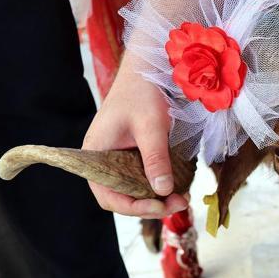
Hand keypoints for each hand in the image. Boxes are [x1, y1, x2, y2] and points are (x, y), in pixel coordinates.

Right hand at [83, 63, 188, 217]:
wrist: (147, 70)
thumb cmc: (143, 93)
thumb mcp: (151, 126)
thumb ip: (156, 158)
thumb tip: (163, 191)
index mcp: (95, 155)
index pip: (108, 196)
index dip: (133, 207)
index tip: (160, 206)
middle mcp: (103, 161)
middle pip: (122, 196)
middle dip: (151, 205)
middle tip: (180, 203)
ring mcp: (118, 158)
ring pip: (135, 189)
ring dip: (158, 197)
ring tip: (183, 197)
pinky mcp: (134, 155)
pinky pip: (144, 177)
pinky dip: (161, 184)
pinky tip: (181, 184)